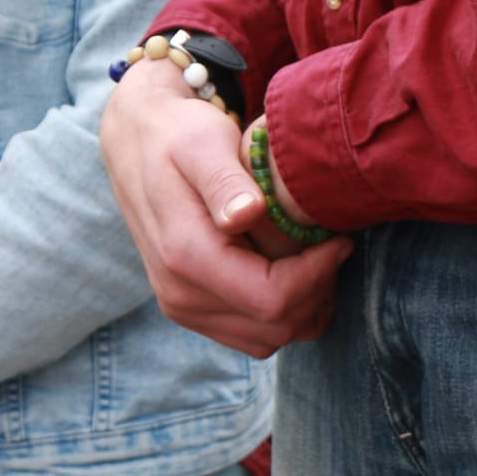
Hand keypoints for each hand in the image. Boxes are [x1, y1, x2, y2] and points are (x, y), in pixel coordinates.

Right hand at [100, 60, 349, 358]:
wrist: (138, 144)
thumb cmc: (178, 135)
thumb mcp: (202, 142)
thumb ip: (225, 181)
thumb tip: (246, 215)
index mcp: (186, 257)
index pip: (272, 300)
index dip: (317, 276)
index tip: (338, 239)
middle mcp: (180, 294)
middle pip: (275, 327)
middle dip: (317, 292)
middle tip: (334, 246)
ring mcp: (183, 308)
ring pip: (268, 340)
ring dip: (304, 308)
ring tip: (318, 259)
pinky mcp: (190, 310)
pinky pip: (253, 337)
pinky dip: (283, 314)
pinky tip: (294, 271)